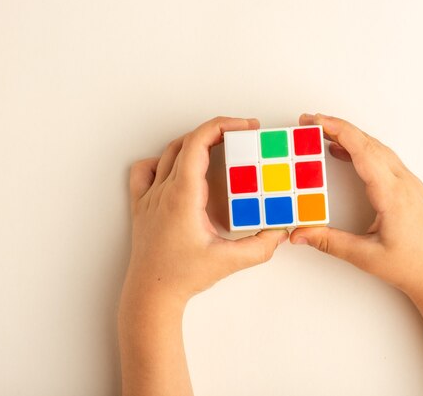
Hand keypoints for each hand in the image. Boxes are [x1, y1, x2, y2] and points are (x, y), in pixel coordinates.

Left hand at [124, 117, 287, 304]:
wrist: (150, 295)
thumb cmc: (181, 277)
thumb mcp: (227, 262)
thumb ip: (260, 247)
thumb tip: (280, 232)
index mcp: (183, 196)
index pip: (198, 143)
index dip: (223, 126)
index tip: (245, 126)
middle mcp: (163, 190)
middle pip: (187, 142)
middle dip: (217, 131)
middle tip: (242, 135)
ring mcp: (149, 197)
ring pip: (168, 153)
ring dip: (193, 142)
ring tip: (217, 146)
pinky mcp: (142, 207)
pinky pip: (144, 171)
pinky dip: (161, 160)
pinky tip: (175, 168)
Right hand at [290, 113, 422, 301]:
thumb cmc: (412, 267)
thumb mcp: (365, 256)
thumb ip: (329, 242)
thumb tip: (299, 234)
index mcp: (393, 194)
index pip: (362, 150)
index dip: (337, 131)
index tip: (315, 121)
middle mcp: (404, 182)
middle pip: (368, 142)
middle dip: (337, 128)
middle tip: (310, 122)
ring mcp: (409, 183)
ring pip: (377, 148)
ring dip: (350, 137)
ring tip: (323, 134)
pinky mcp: (410, 188)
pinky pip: (384, 159)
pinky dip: (362, 150)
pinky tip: (346, 155)